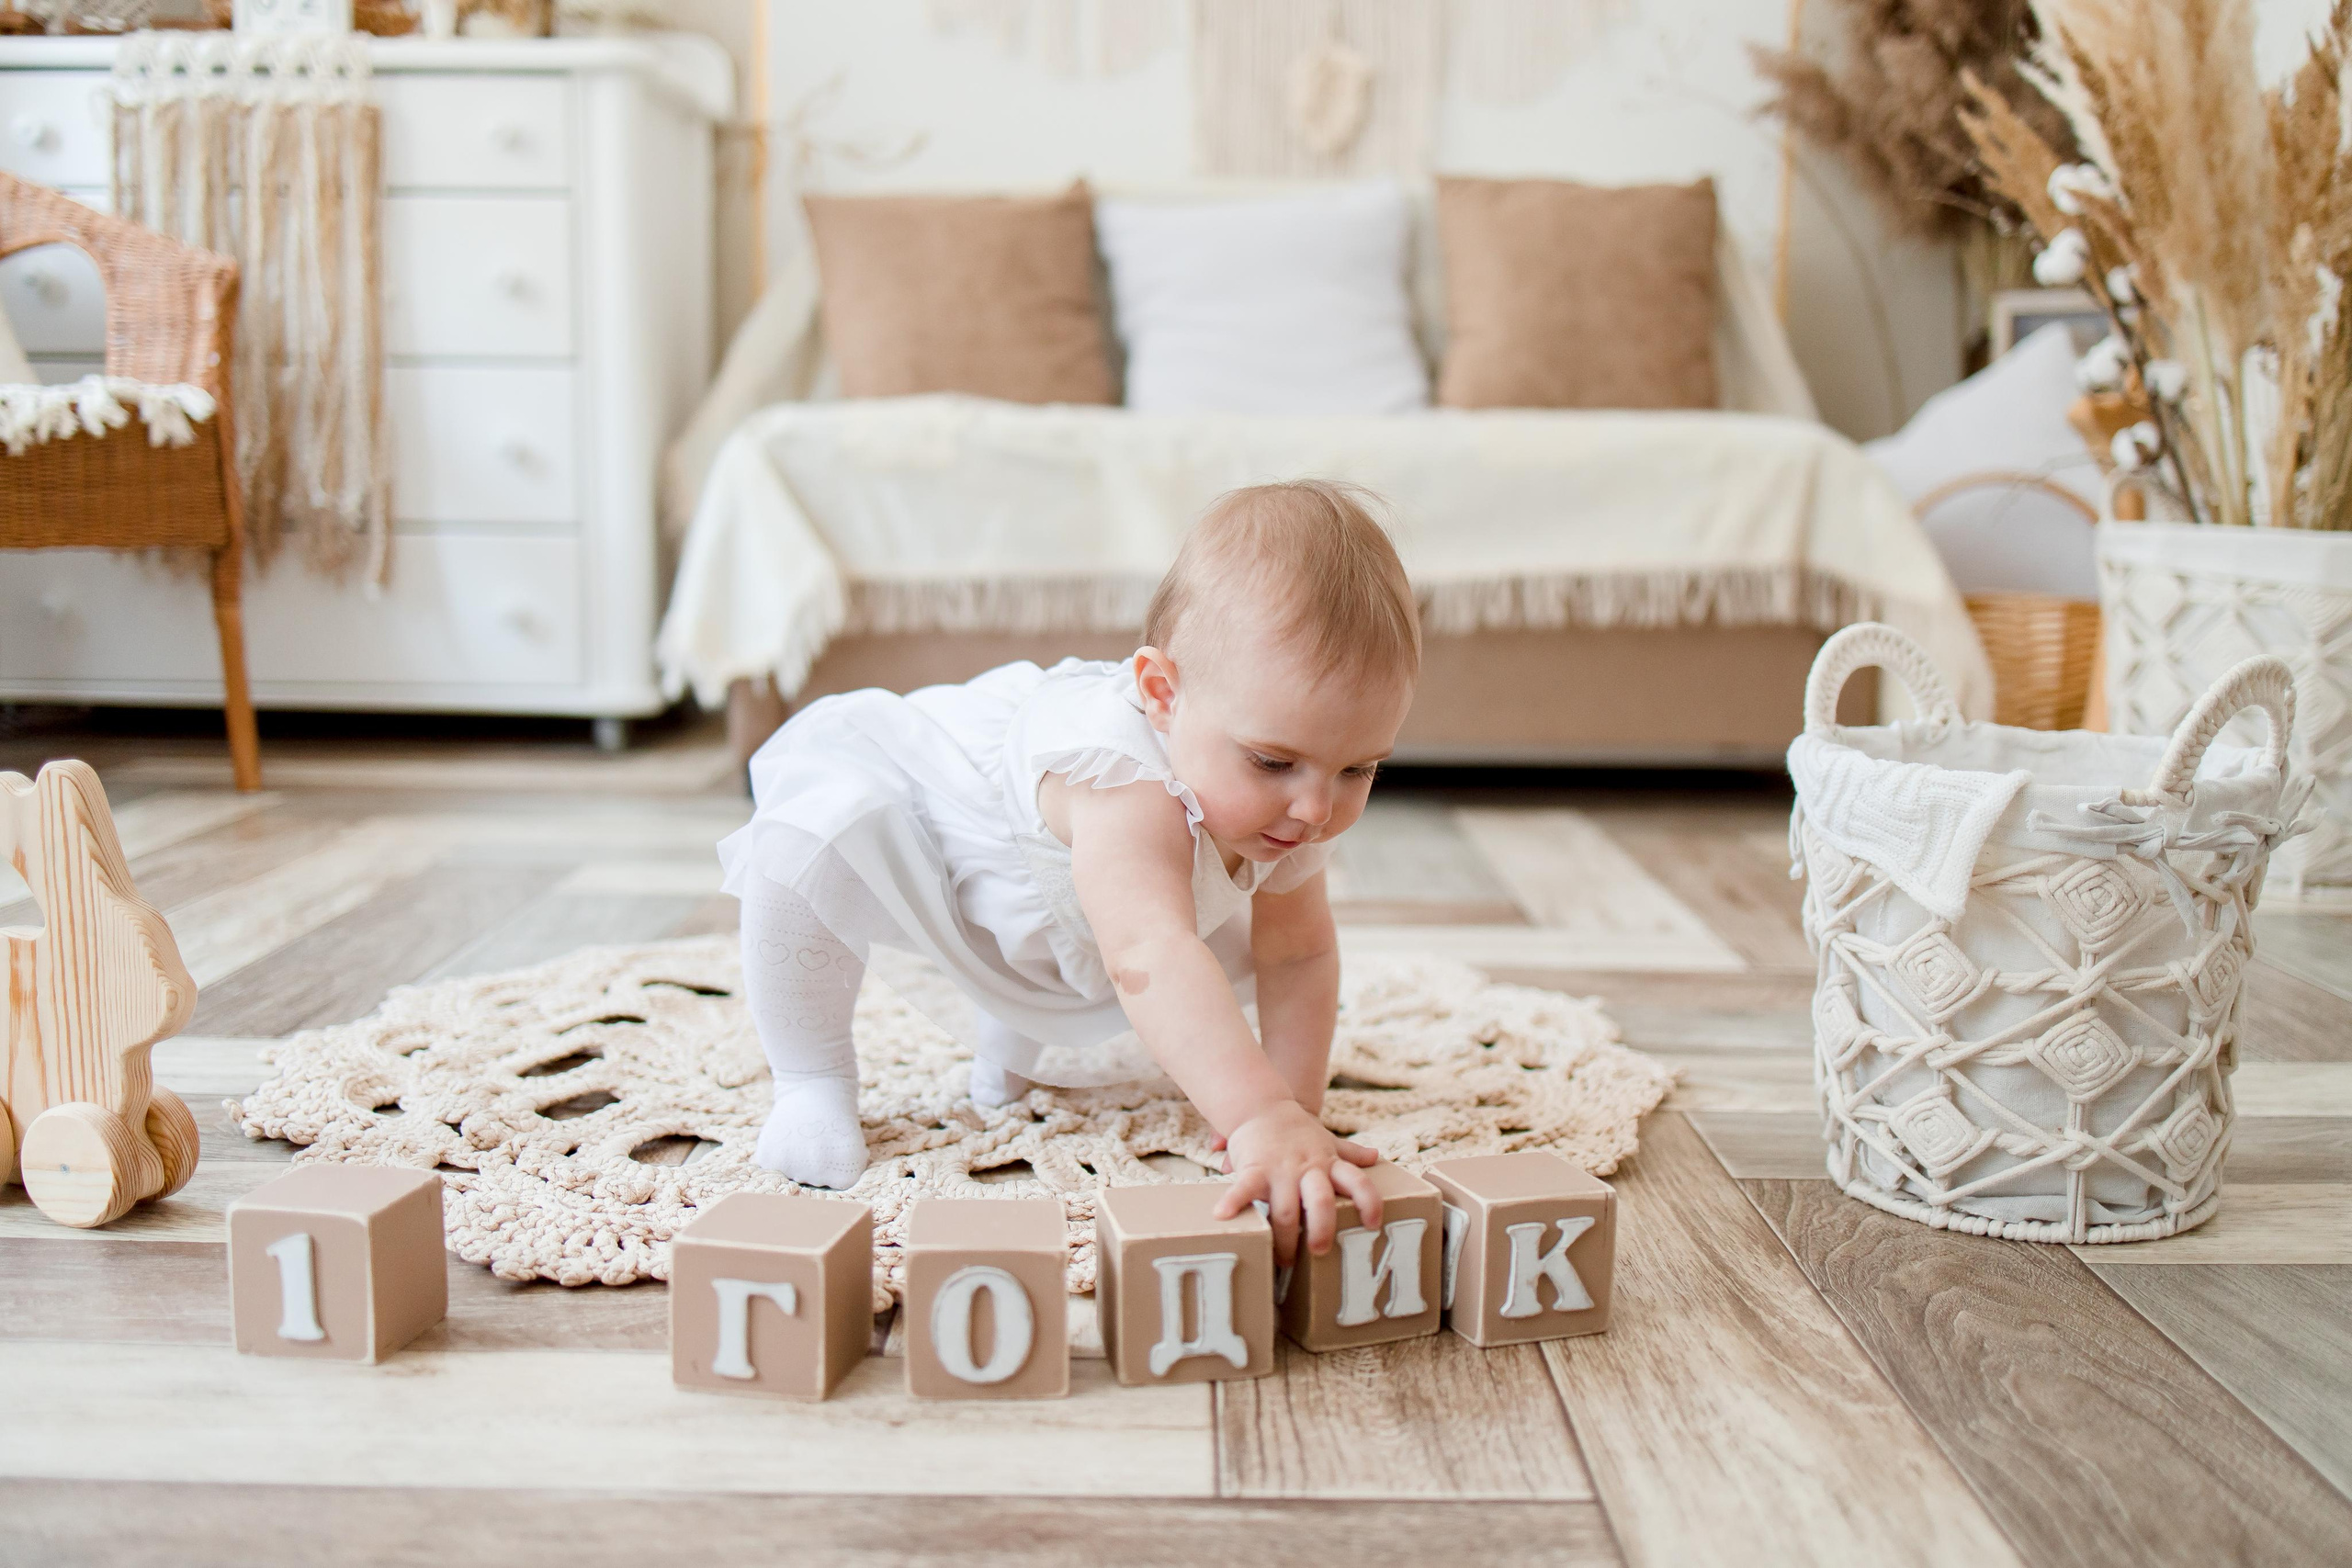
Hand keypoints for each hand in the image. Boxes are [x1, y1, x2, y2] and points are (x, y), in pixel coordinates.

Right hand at [1213, 1102, 1381, 1266]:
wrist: (1261, 1106)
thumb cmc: (1296, 1130)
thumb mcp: (1326, 1140)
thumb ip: (1350, 1152)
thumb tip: (1376, 1157)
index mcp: (1329, 1163)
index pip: (1358, 1181)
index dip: (1369, 1203)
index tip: (1373, 1225)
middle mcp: (1308, 1168)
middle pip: (1321, 1203)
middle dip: (1320, 1231)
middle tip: (1318, 1252)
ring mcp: (1280, 1170)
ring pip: (1285, 1211)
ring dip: (1284, 1239)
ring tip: (1283, 1260)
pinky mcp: (1254, 1168)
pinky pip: (1245, 1189)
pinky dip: (1234, 1203)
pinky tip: (1223, 1216)